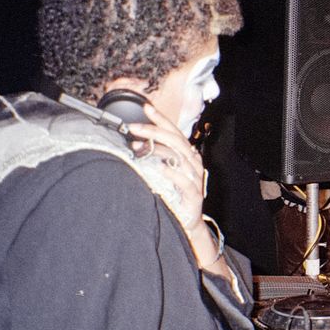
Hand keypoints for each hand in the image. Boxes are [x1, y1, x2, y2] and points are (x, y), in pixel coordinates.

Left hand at [127, 106, 218, 264]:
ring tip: (138, 147)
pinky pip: (183, 181)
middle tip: (133, 127)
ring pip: (179, 157)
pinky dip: (171, 173)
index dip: (161, 119)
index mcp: (187, 155)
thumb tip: (136, 142)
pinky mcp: (194, 195)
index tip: (146, 107)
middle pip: (175, 140)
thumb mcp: (166, 171)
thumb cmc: (175, 194)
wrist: (188, 221)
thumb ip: (157, 156)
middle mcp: (193, 163)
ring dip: (157, 150)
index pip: (174, 132)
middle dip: (153, 131)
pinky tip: (159, 168)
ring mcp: (195, 178)